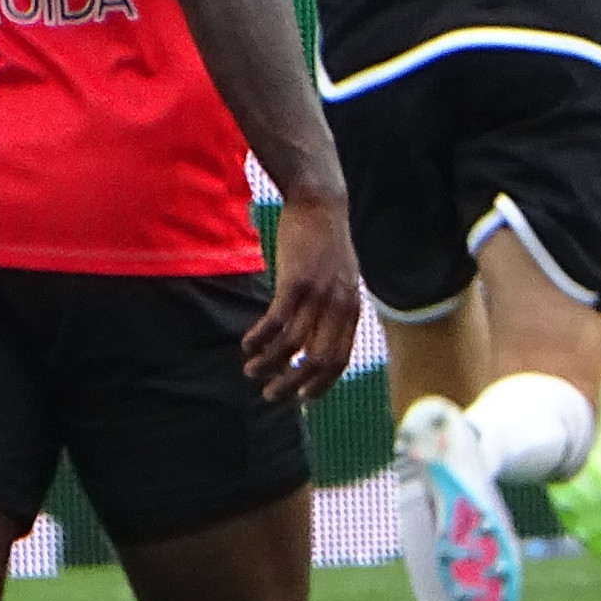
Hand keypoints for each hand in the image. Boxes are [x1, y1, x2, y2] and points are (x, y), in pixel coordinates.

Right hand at [243, 189, 360, 401]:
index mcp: (352, 309)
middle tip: (270, 394)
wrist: (321, 203)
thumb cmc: (326, 243)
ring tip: (251, 370)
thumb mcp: (341, 280)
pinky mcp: (296, 282)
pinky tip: (247, 344)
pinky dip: (260, 339)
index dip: (320, 384)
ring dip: (269, 364)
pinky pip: (276, 322)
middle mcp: (339, 306)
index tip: (301, 398)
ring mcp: (319, 295)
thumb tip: (318, 338)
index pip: (340, 360)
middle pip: (317, 361)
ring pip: (292, 345)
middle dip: (291, 384)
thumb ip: (334, 309)